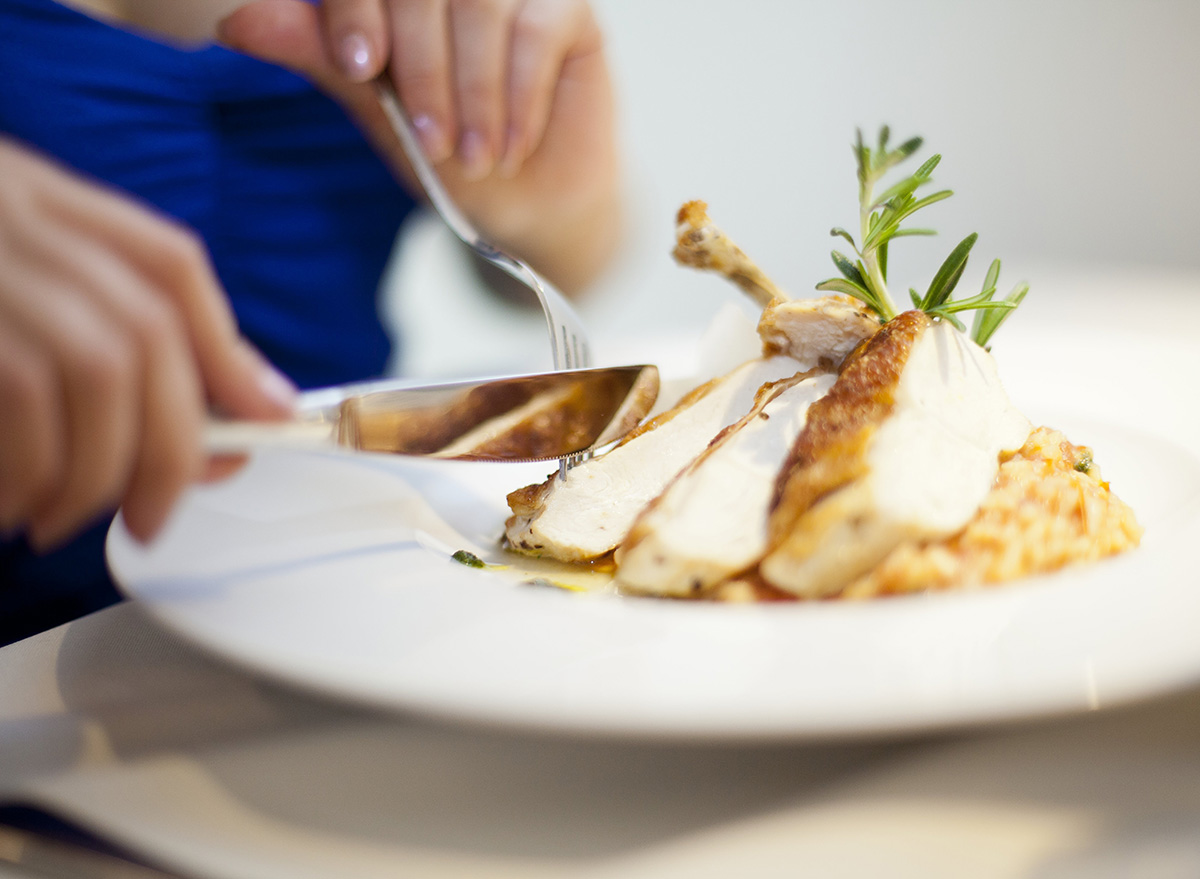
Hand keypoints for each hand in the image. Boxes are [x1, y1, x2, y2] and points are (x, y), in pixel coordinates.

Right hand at [0, 138, 296, 548]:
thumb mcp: (26, 269)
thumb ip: (127, 319)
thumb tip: (246, 397)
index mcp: (46, 202)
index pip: (168, 264)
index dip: (227, 353)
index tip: (260, 425)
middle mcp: (13, 220)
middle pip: (142, 337)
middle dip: (171, 443)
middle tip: (155, 515)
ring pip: (86, 373)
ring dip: (92, 471)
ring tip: (62, 518)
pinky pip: (12, 402)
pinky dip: (22, 473)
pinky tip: (9, 504)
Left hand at [218, 0, 620, 292]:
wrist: (525, 200)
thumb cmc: (447, 151)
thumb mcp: (375, 109)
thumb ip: (319, 56)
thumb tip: (236, 20)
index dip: (355, 6)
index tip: (358, 67)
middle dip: (421, 68)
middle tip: (431, 142)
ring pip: (482, 4)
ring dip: (474, 91)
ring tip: (475, 158)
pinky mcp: (567, 9)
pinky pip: (537, 30)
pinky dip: (519, 96)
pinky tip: (512, 145)